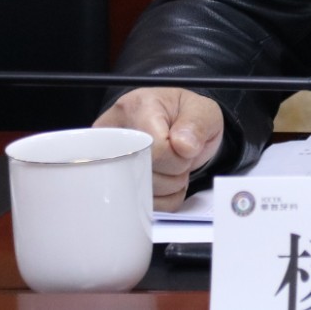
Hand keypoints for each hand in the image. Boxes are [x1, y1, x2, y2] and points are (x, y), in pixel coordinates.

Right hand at [94, 88, 223, 210]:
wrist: (177, 125)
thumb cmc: (185, 116)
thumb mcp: (203, 111)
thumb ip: (198, 124)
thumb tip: (184, 146)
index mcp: (139, 107)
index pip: (155, 150)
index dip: (178, 158)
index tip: (185, 148)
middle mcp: (114, 130)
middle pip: (144, 174)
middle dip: (172, 174)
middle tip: (178, 157)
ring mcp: (107, 157)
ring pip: (139, 193)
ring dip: (167, 187)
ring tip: (169, 165)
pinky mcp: (109, 179)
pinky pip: (137, 205)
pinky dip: (160, 199)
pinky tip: (162, 178)